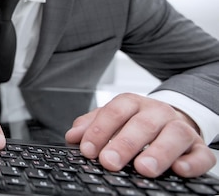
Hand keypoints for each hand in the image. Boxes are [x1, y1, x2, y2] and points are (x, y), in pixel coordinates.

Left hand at [65, 92, 216, 177]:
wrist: (173, 121)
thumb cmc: (137, 122)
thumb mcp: (113, 120)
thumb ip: (92, 126)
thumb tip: (73, 136)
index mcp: (133, 104)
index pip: (115, 112)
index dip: (99, 130)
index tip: (88, 150)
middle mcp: (158, 112)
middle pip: (142, 124)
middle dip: (124, 144)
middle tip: (110, 162)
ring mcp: (181, 128)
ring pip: (174, 135)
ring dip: (158, 152)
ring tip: (143, 169)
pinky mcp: (199, 147)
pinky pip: (201, 154)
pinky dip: (192, 162)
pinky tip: (179, 170)